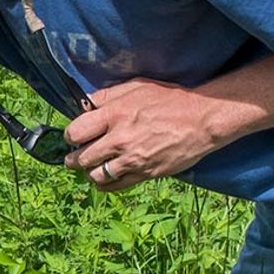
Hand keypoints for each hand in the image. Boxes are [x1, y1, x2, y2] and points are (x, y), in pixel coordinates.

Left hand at [61, 79, 225, 190]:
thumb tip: (87, 102)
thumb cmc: (171, 99)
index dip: (71, 135)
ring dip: (89, 172)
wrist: (202, 120)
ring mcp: (131, 159)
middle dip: (74, 158)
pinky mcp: (144, 173)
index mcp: (114, 114)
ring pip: (95, 175)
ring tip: (90, 168)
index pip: (75, 132)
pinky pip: (114, 186)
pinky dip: (104, 185)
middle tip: (74, 157)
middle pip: (81, 158)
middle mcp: (119, 139)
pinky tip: (103, 179)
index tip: (75, 136)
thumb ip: (109, 95)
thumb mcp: (137, 87)